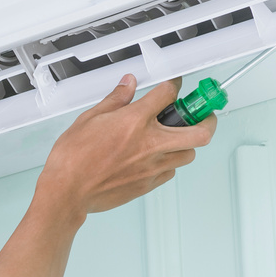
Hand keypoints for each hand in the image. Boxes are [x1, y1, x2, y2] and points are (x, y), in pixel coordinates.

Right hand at [38, 74, 215, 215]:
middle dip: (208, 119)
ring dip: (189, 143)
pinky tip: (158, 157)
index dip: (175, 85)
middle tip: (203, 115)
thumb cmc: (73, 159)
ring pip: (190, 154)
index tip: (175, 85)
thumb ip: (115, 100)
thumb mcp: (89, 119)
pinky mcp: (149, 184)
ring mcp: (152, 166)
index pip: (168, 94)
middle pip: (200, 131)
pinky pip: (171, 172)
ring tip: (178, 137)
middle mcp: (150, 144)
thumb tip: (128, 85)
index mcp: (135, 122)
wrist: (67, 191)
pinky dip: (171, 162)